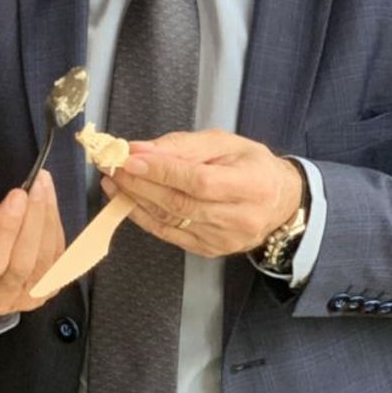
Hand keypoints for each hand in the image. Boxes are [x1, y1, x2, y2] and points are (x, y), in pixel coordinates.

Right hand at [0, 171, 65, 315]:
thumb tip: (16, 204)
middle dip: (33, 218)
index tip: (18, 194)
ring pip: (46, 260)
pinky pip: (59, 259)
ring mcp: (28, 298)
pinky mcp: (49, 290)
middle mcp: (0, 298)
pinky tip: (50, 205)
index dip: (6, 228)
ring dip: (48, 219)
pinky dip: (57, 229)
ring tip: (44, 187)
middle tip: (37, 184)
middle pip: (23, 262)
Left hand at [100, 130, 303, 258]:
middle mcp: (240, 217)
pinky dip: (142, 216)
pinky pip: (169, 234)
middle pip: (180, 203)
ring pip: (170, 220)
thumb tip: (140, 150)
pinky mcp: (210, 250)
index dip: (161, 171)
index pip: (199, 181)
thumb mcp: (225, 142)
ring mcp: (224, 239)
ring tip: (112, 180)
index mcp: (252, 184)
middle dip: (139, 184)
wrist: (280, 202)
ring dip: (134, 200)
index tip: (130, 159)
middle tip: (112, 166)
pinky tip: (125, 200)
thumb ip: (183, 145)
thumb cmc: (251, 165)